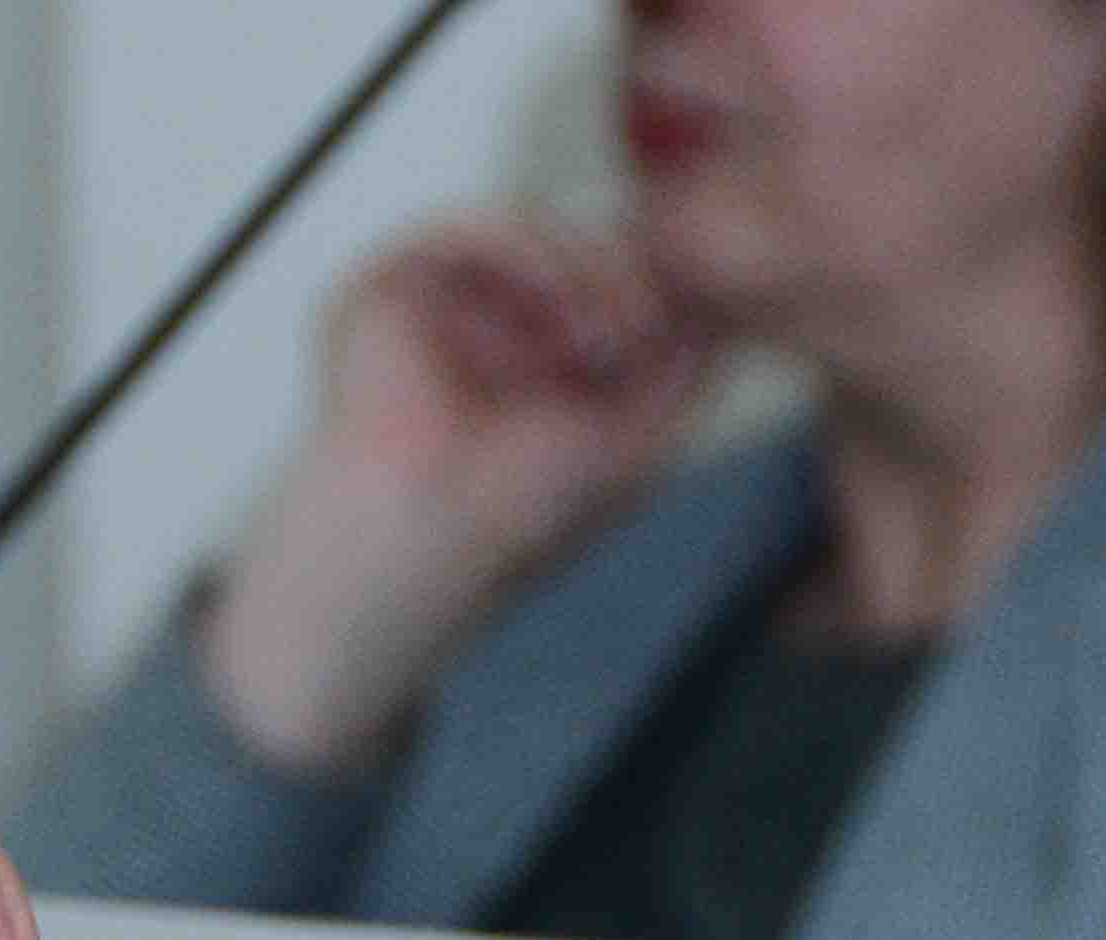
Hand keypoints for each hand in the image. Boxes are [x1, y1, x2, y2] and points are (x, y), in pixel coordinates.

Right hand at [201, 217, 713, 773]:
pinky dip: (525, 247)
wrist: (427, 546)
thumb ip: (683, 367)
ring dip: (588, 267)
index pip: (608, 282)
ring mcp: (437, 307)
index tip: (691, 320)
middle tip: (649, 325)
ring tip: (606, 332)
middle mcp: (487, 328)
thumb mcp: (637, 438)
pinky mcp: (386, 288)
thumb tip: (718, 298)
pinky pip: (464, 226)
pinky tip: (560, 293)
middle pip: (576, 244)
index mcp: (537, 362)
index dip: (656, 286)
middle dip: (631, 276)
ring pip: (532, 231)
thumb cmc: (515, 517)